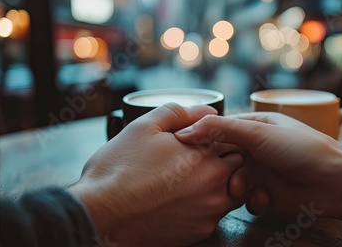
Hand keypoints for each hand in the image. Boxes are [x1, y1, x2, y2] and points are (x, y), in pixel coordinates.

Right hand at [68, 104, 246, 245]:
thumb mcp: (144, 127)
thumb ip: (180, 113)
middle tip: (199, 160)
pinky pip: (216, 214)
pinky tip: (181, 200)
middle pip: (240, 166)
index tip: (204, 141)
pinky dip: (206, 205)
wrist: (100, 216)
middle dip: (225, 159)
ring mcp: (211, 210)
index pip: (234, 140)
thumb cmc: (119, 170)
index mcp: (205, 154)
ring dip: (220, 183)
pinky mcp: (202, 231)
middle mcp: (216, 183)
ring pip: (233, 191)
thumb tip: (207, 110)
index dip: (219, 138)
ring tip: (190, 180)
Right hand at [176, 112, 341, 221]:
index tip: (186, 148)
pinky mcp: (267, 196)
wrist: (334, 182)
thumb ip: (221, 128)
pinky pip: (248, 200)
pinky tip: (265, 199)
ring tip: (243, 189)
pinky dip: (253, 201)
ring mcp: (262, 173)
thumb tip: (186, 130)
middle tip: (221, 172)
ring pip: (232, 181)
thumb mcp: (259, 132)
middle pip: (223, 158)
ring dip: (237, 186)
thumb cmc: (301, 149)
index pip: (219, 130)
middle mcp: (256, 149)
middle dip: (221, 168)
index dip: (203, 139)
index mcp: (255, 126)